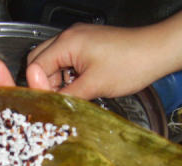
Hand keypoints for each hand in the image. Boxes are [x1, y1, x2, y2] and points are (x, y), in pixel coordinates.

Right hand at [27, 13, 181, 99]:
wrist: (155, 52)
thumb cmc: (131, 63)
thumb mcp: (94, 86)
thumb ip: (65, 95)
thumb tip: (48, 104)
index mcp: (66, 43)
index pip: (35, 66)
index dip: (38, 86)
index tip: (47, 100)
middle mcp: (68, 37)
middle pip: (39, 61)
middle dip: (44, 81)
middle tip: (57, 97)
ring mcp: (77, 39)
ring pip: (52, 62)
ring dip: (57, 79)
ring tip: (72, 92)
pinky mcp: (85, 44)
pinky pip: (66, 60)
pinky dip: (67, 74)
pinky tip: (78, 84)